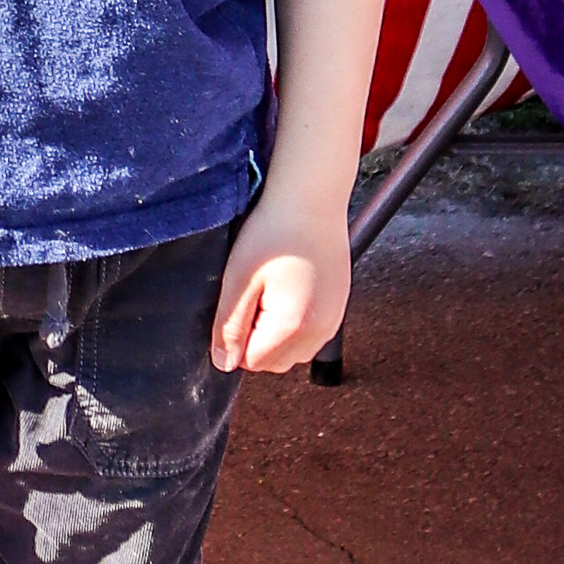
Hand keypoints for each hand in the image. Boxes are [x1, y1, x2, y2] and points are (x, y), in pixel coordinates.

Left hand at [213, 180, 349, 373]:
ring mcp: (334, 320)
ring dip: (275, 334)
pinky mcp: (339, 308)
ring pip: (293, 352)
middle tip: (253, 296)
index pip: (252, 363)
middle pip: (274, 363)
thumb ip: (229, 326)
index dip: (236, 337)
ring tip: (271, 290)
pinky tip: (288, 289)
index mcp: (293, 327)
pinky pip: (310, 335)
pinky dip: (294, 324)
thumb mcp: (238, 279)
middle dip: (256, 340)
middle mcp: (321, 331)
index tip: (239, 302)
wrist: (312, 199)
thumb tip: (223, 364)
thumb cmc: (274, 231)